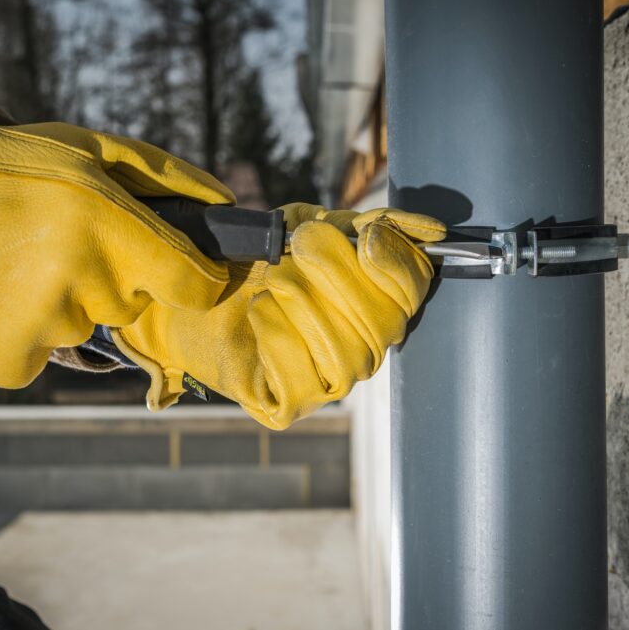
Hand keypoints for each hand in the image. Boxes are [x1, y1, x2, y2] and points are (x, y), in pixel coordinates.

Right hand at [0, 89, 234, 387]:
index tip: (180, 271)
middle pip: (131, 303)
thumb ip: (165, 175)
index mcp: (113, 231)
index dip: (194, 279)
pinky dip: (25, 334)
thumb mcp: (88, 146)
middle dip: (110, 279)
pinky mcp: (12, 361)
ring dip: (62, 304)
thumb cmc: (6, 168)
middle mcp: (89, 286)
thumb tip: (226, 204)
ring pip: (82, 328)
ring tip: (18, 265)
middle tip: (61, 245)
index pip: (195, 286)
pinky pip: (41, 355)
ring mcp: (49, 329)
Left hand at [111, 203, 444, 428]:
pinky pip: (303, 380)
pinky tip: (259, 314)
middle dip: (336, 275)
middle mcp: (364, 348)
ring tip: (271, 281)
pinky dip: (277, 336)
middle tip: (295, 251)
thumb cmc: (259, 260)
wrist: (196, 292)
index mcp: (378, 304)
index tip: (366, 238)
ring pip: (347, 354)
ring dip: (303, 303)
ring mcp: (330, 382)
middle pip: (383, 324)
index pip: (415, 295)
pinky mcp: (290, 405)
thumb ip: (367, 224)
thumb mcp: (311, 227)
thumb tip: (432, 231)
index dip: (397, 267)